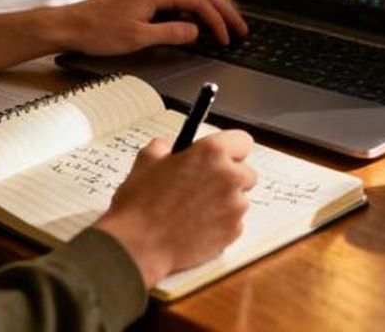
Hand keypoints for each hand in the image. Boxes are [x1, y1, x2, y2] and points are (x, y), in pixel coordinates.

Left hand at [57, 0, 247, 54]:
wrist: (69, 25)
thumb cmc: (97, 31)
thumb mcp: (137, 38)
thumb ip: (170, 34)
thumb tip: (195, 32)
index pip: (199, 2)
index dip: (218, 20)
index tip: (228, 38)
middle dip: (224, 11)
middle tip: (241, 30)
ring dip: (211, 10)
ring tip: (226, 26)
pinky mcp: (144, 1)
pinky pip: (178, 2)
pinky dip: (195, 12)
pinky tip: (198, 25)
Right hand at [95, 130, 256, 285]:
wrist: (138, 244)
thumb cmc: (141, 202)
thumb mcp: (148, 157)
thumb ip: (169, 145)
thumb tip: (178, 148)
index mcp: (212, 152)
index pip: (243, 141)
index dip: (231, 148)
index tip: (224, 155)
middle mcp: (229, 176)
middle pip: (246, 172)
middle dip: (229, 177)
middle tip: (206, 185)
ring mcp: (234, 206)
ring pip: (241, 199)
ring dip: (225, 201)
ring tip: (196, 209)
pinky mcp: (233, 232)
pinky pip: (235, 222)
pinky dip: (221, 223)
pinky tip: (197, 225)